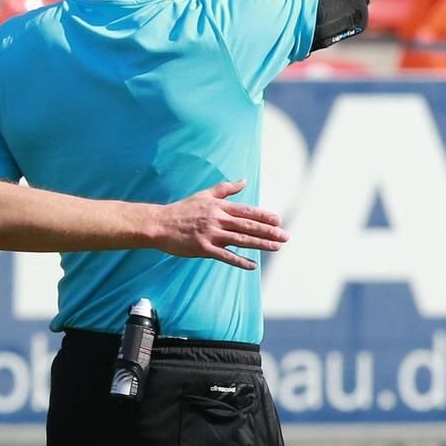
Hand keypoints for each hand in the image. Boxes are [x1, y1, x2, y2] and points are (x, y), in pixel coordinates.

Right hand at [156, 181, 288, 268]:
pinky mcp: (203, 248)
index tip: (278, 221)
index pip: (246, 212)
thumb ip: (225, 188)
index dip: (263, 216)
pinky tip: (253, 265)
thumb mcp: (204, 195)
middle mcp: (218, 220)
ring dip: (260, 244)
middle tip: (286, 237)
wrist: (159, 224)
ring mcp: (211, 234)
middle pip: (248, 226)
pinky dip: (240, 261)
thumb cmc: (182, 210)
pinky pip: (225, 256)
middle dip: (269, 232)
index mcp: (219, 207)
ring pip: (241, 240)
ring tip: (276, 247)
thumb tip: (244, 180)